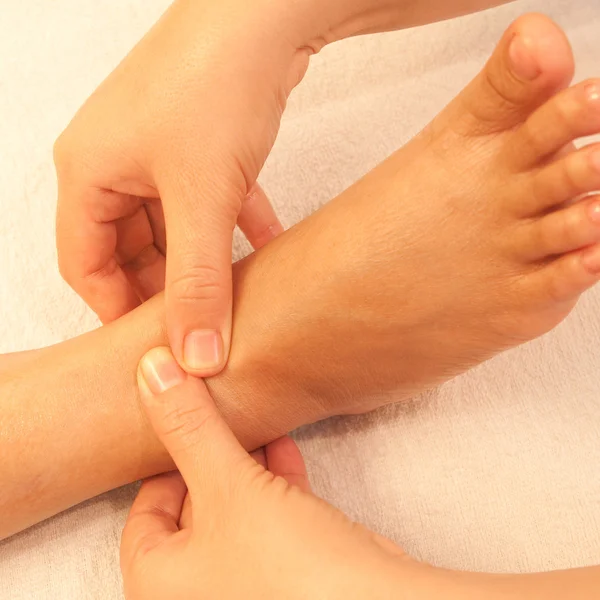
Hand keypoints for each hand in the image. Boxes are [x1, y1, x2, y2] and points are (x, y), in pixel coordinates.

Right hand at [53, 0, 320, 376]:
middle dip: (167, 288)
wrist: (265, 12)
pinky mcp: (198, 140)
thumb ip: (198, 283)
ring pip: (172, 226)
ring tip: (235, 295)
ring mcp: (157, 148)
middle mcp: (114, 160)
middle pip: (129, 248)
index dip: (115, 309)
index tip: (154, 345)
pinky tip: (266, 249)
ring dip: (204, 259)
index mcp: (88, 173)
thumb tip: (197, 357)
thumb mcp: (203, 200)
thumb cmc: (215, 88)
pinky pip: (206, 198)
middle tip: (203, 325)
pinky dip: (233, 226)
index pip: (84, 264)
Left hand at [121, 346, 430, 598]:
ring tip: (252, 421)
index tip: (181, 426)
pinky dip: (275, 482)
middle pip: (193, 509)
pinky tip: (284, 446)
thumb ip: (190, 430)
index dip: (163, 466)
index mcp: (163, 585)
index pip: (144, 518)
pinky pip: (272, 518)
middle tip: (215, 412)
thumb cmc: (287, 567)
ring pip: (235, 509)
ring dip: (245, 464)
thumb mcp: (227, 487)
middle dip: (209, 457)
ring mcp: (247, 581)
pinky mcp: (290, 571)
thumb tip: (152, 370)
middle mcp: (200, 589)